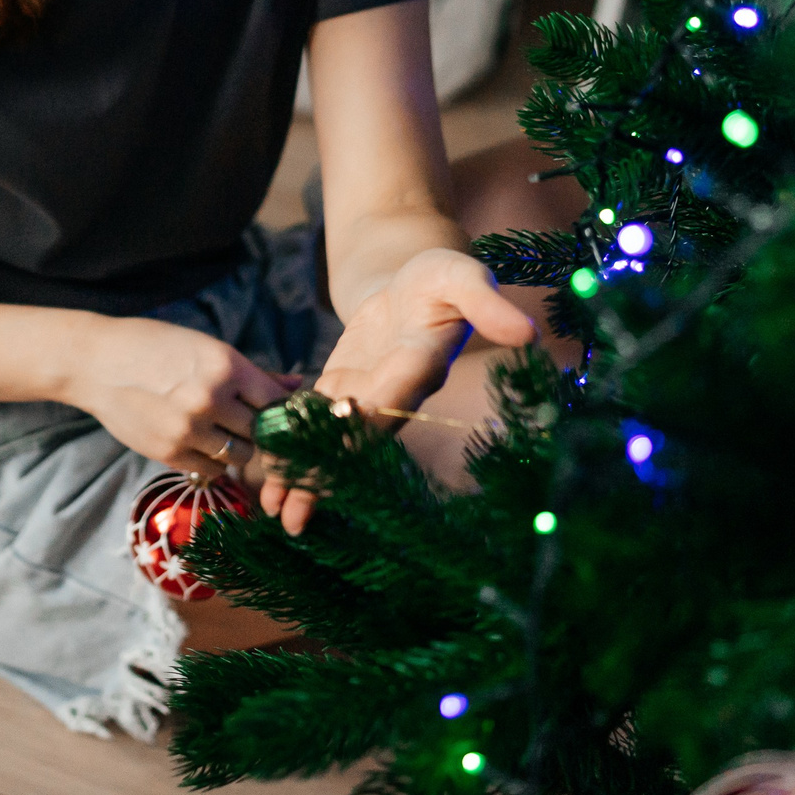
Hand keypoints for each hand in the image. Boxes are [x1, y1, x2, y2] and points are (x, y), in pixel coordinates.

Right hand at [66, 316, 306, 480]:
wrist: (96, 362)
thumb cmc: (155, 347)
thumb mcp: (205, 349)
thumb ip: (253, 373)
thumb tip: (297, 385)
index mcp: (226, 365)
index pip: (277, 401)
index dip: (282, 412)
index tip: (279, 416)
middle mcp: (211, 397)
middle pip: (262, 431)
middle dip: (259, 430)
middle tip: (248, 425)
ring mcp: (189, 428)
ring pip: (240, 454)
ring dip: (237, 447)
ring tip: (220, 431)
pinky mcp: (169, 452)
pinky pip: (211, 469)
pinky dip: (212, 460)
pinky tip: (199, 442)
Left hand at [258, 247, 535, 534]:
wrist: (415, 277)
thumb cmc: (442, 275)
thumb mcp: (464, 276)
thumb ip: (489, 302)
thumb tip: (528, 332)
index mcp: (421, 364)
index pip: (395, 397)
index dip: (366, 422)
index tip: (335, 452)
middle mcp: (394, 390)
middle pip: (358, 437)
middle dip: (328, 474)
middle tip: (295, 519)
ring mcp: (367, 392)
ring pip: (332, 438)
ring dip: (305, 472)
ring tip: (273, 508)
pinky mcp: (343, 386)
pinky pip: (314, 420)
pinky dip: (292, 444)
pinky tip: (266, 473)